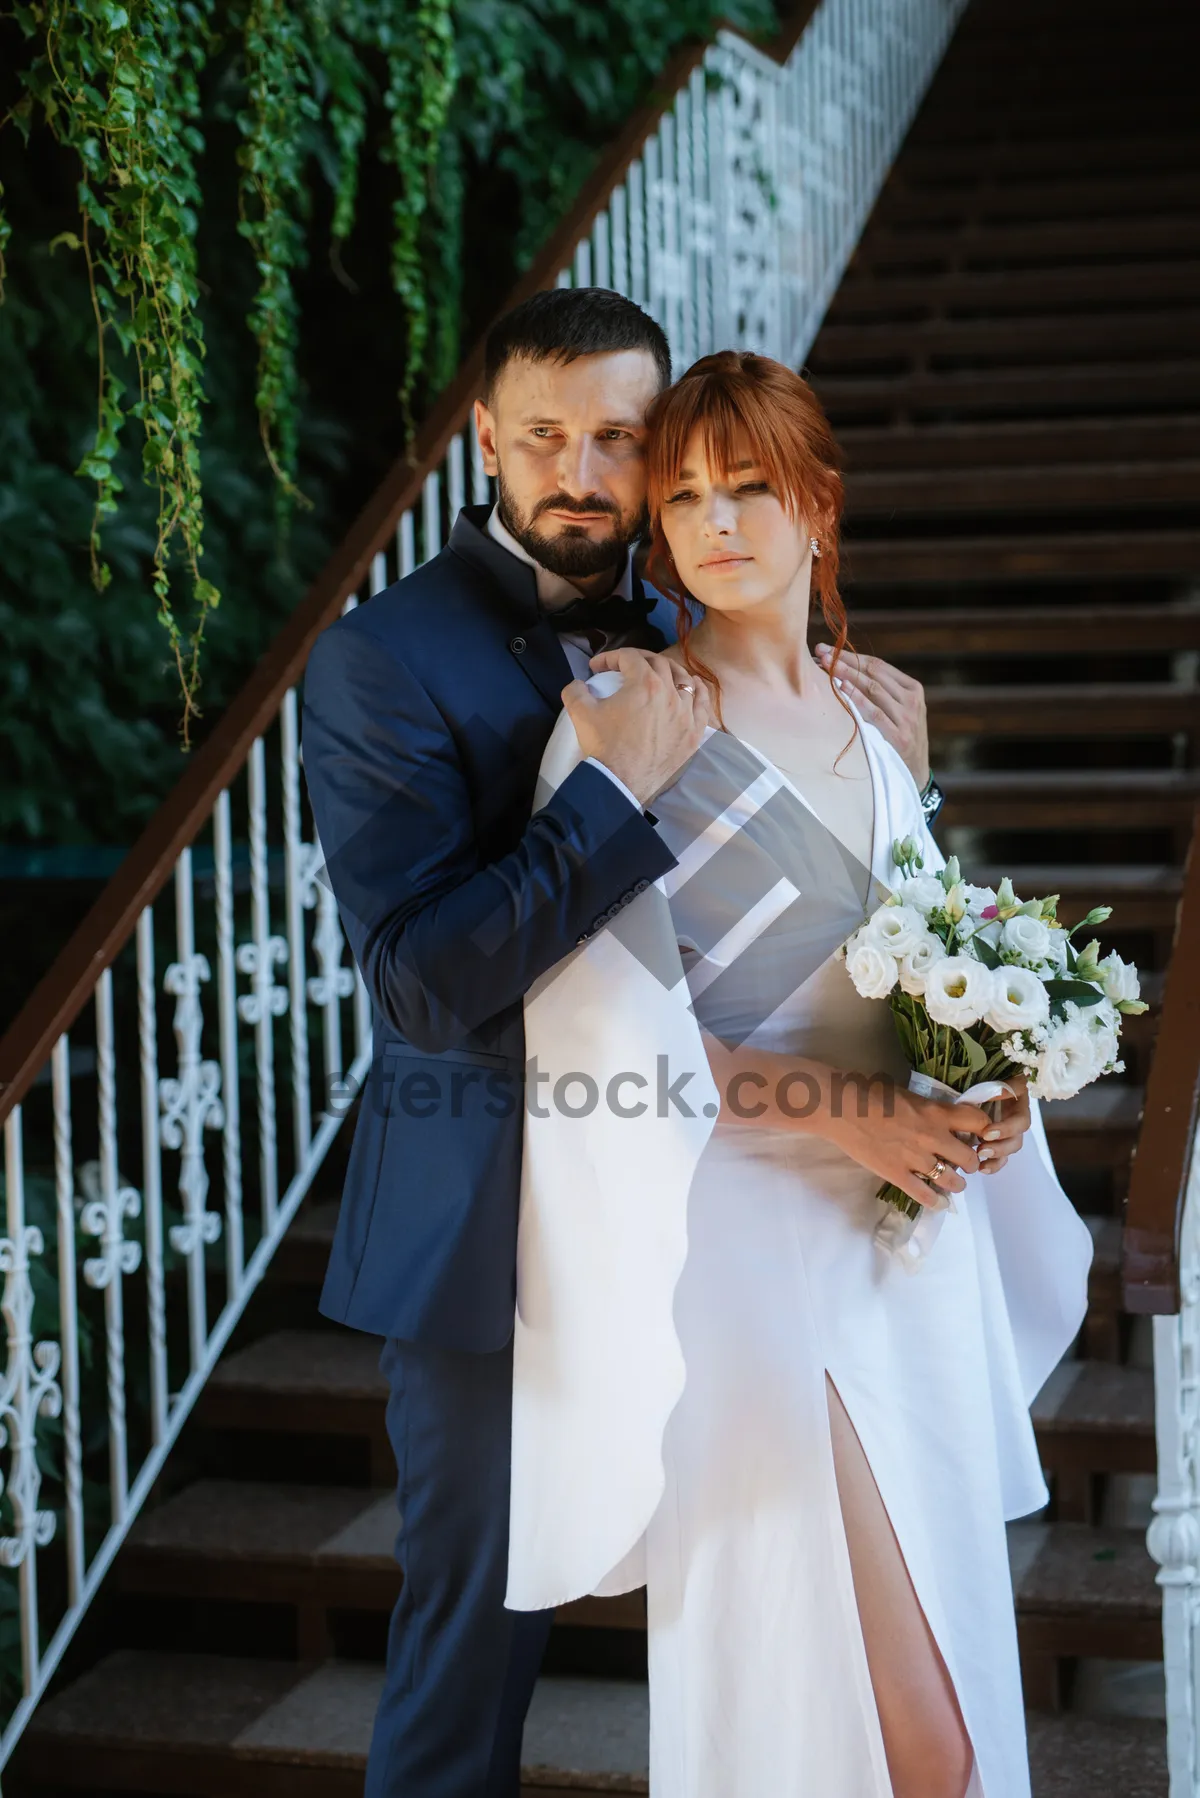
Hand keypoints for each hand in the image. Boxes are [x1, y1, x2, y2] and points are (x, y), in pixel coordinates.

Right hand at [564, 648, 712, 804]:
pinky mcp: (693, 733)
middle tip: (624, 668)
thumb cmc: (603, 748)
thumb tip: (578, 684)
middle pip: (658, 663)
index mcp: (645, 684)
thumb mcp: (580, 713)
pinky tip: (692, 686)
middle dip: (638, 660)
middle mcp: (670, 694)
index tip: (598, 667)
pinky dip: (697, 691)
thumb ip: (575, 690)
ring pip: (684, 680)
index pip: (629, 657)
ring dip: (668, 671)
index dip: (610, 657)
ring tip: (657, 673)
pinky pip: (702, 704)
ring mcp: (686, 714)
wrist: (620, 785)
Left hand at [814, 644, 929, 788]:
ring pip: (874, 689)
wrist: (916, 771)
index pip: (878, 665)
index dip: (852, 656)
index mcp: (912, 688)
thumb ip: (882, 691)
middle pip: (873, 674)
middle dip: (845, 661)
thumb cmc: (900, 736)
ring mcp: (907, 718)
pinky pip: (875, 713)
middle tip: (822, 653)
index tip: (829, 649)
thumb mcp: (899, 709)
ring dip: (847, 675)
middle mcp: (911, 700)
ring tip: (827, 667)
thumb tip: (845, 669)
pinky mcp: (899, 736)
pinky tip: (842, 689)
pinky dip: (858, 700)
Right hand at [822, 1082, 990, 1210]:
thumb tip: (940, 1118)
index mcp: (937, 1112)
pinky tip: (938, 1202)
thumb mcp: (910, 1094)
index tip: (980, 1135)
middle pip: (970, 1158)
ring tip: (954, 1184)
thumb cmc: (871, 1092)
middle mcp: (933, 1137)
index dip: (984, 1131)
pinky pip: (925, 1195)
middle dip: (971, 1162)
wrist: (842, 1108)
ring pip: (952, 1181)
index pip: (979, 1123)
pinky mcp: (898, 1175)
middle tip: (965, 1163)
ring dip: (957, 1184)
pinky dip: (935, 1201)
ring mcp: (916, 1159)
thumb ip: (929, 1109)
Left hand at [975, 1074, 1031, 1174]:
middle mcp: (1015, 1117)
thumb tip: (1002, 1091)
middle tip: (982, 1150)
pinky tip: (981, 1169)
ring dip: (997, 1157)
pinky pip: (1000, 1156)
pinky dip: (992, 1164)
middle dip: (1001, 1146)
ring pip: (1010, 1148)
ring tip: (980, 1161)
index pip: (1020, 1120)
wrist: (970, 1075)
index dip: (1007, 1128)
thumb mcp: (991, 1077)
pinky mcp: (997, 1139)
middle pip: (1017, 1138)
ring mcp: (1007, 1130)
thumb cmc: (982, 1075)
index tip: (987, 1133)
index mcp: (1018, 1102)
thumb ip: (1000, 1085)